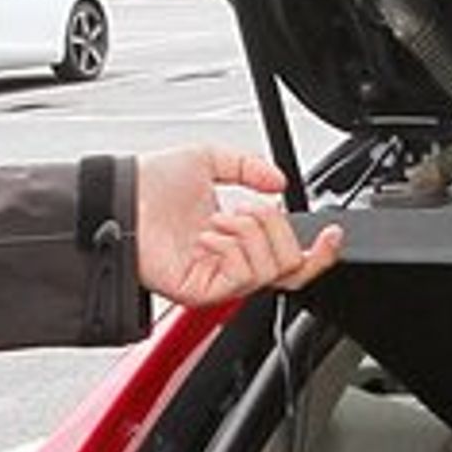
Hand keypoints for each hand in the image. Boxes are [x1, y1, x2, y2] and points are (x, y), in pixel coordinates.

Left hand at [133, 148, 344, 310]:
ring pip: (271, 269)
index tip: (331, 231)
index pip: (292, 261)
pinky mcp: (202, 292)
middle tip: (247, 208)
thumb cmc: (150, 185)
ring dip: (249, 232)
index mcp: (238, 242)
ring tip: (218, 218)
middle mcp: (231, 266)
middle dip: (278, 228)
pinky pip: (242, 276)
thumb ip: (250, 167)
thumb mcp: (211, 159)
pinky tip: (209, 233)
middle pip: (292, 268)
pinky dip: (232, 246)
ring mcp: (217, 281)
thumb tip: (280, 182)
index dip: (319, 251)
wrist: (120, 198)